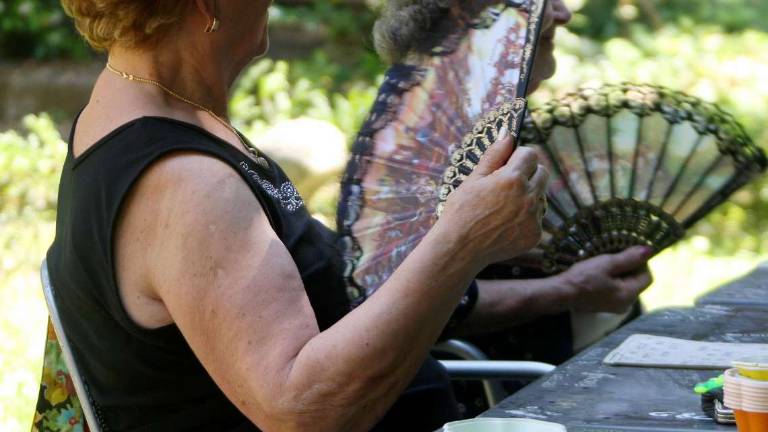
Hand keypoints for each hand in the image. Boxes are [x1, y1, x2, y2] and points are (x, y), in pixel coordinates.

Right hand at [439, 132, 548, 267]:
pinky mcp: (535, 235)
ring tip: (503, 206)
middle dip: (528, 173)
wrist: (459, 249)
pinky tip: (505, 223)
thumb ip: (494, 156)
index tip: (509, 162)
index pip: (530, 154)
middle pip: (542, 173)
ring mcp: (533, 218)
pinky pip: (536, 218)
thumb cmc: (461, 211)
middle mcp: (528, 197)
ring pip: (540, 196)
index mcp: (512, 179)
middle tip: (508, 183)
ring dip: (528, 195)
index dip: (519, 156)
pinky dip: (525, 218)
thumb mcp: (474, 179)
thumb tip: (508, 134)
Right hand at [558, 246, 653, 313]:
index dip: (641, 263)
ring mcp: (615, 307)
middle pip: (637, 282)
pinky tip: (600, 275)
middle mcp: (626, 304)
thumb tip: (649, 250)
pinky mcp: (605, 306)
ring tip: (606, 264)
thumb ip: (629, 258)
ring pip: (626, 286)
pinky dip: (612, 281)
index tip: (626, 253)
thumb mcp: (606, 263)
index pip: (647, 277)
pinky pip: (616, 291)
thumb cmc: (583, 278)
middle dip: (630, 268)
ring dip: (620, 274)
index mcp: (629, 295)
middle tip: (614, 257)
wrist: (561, 293)